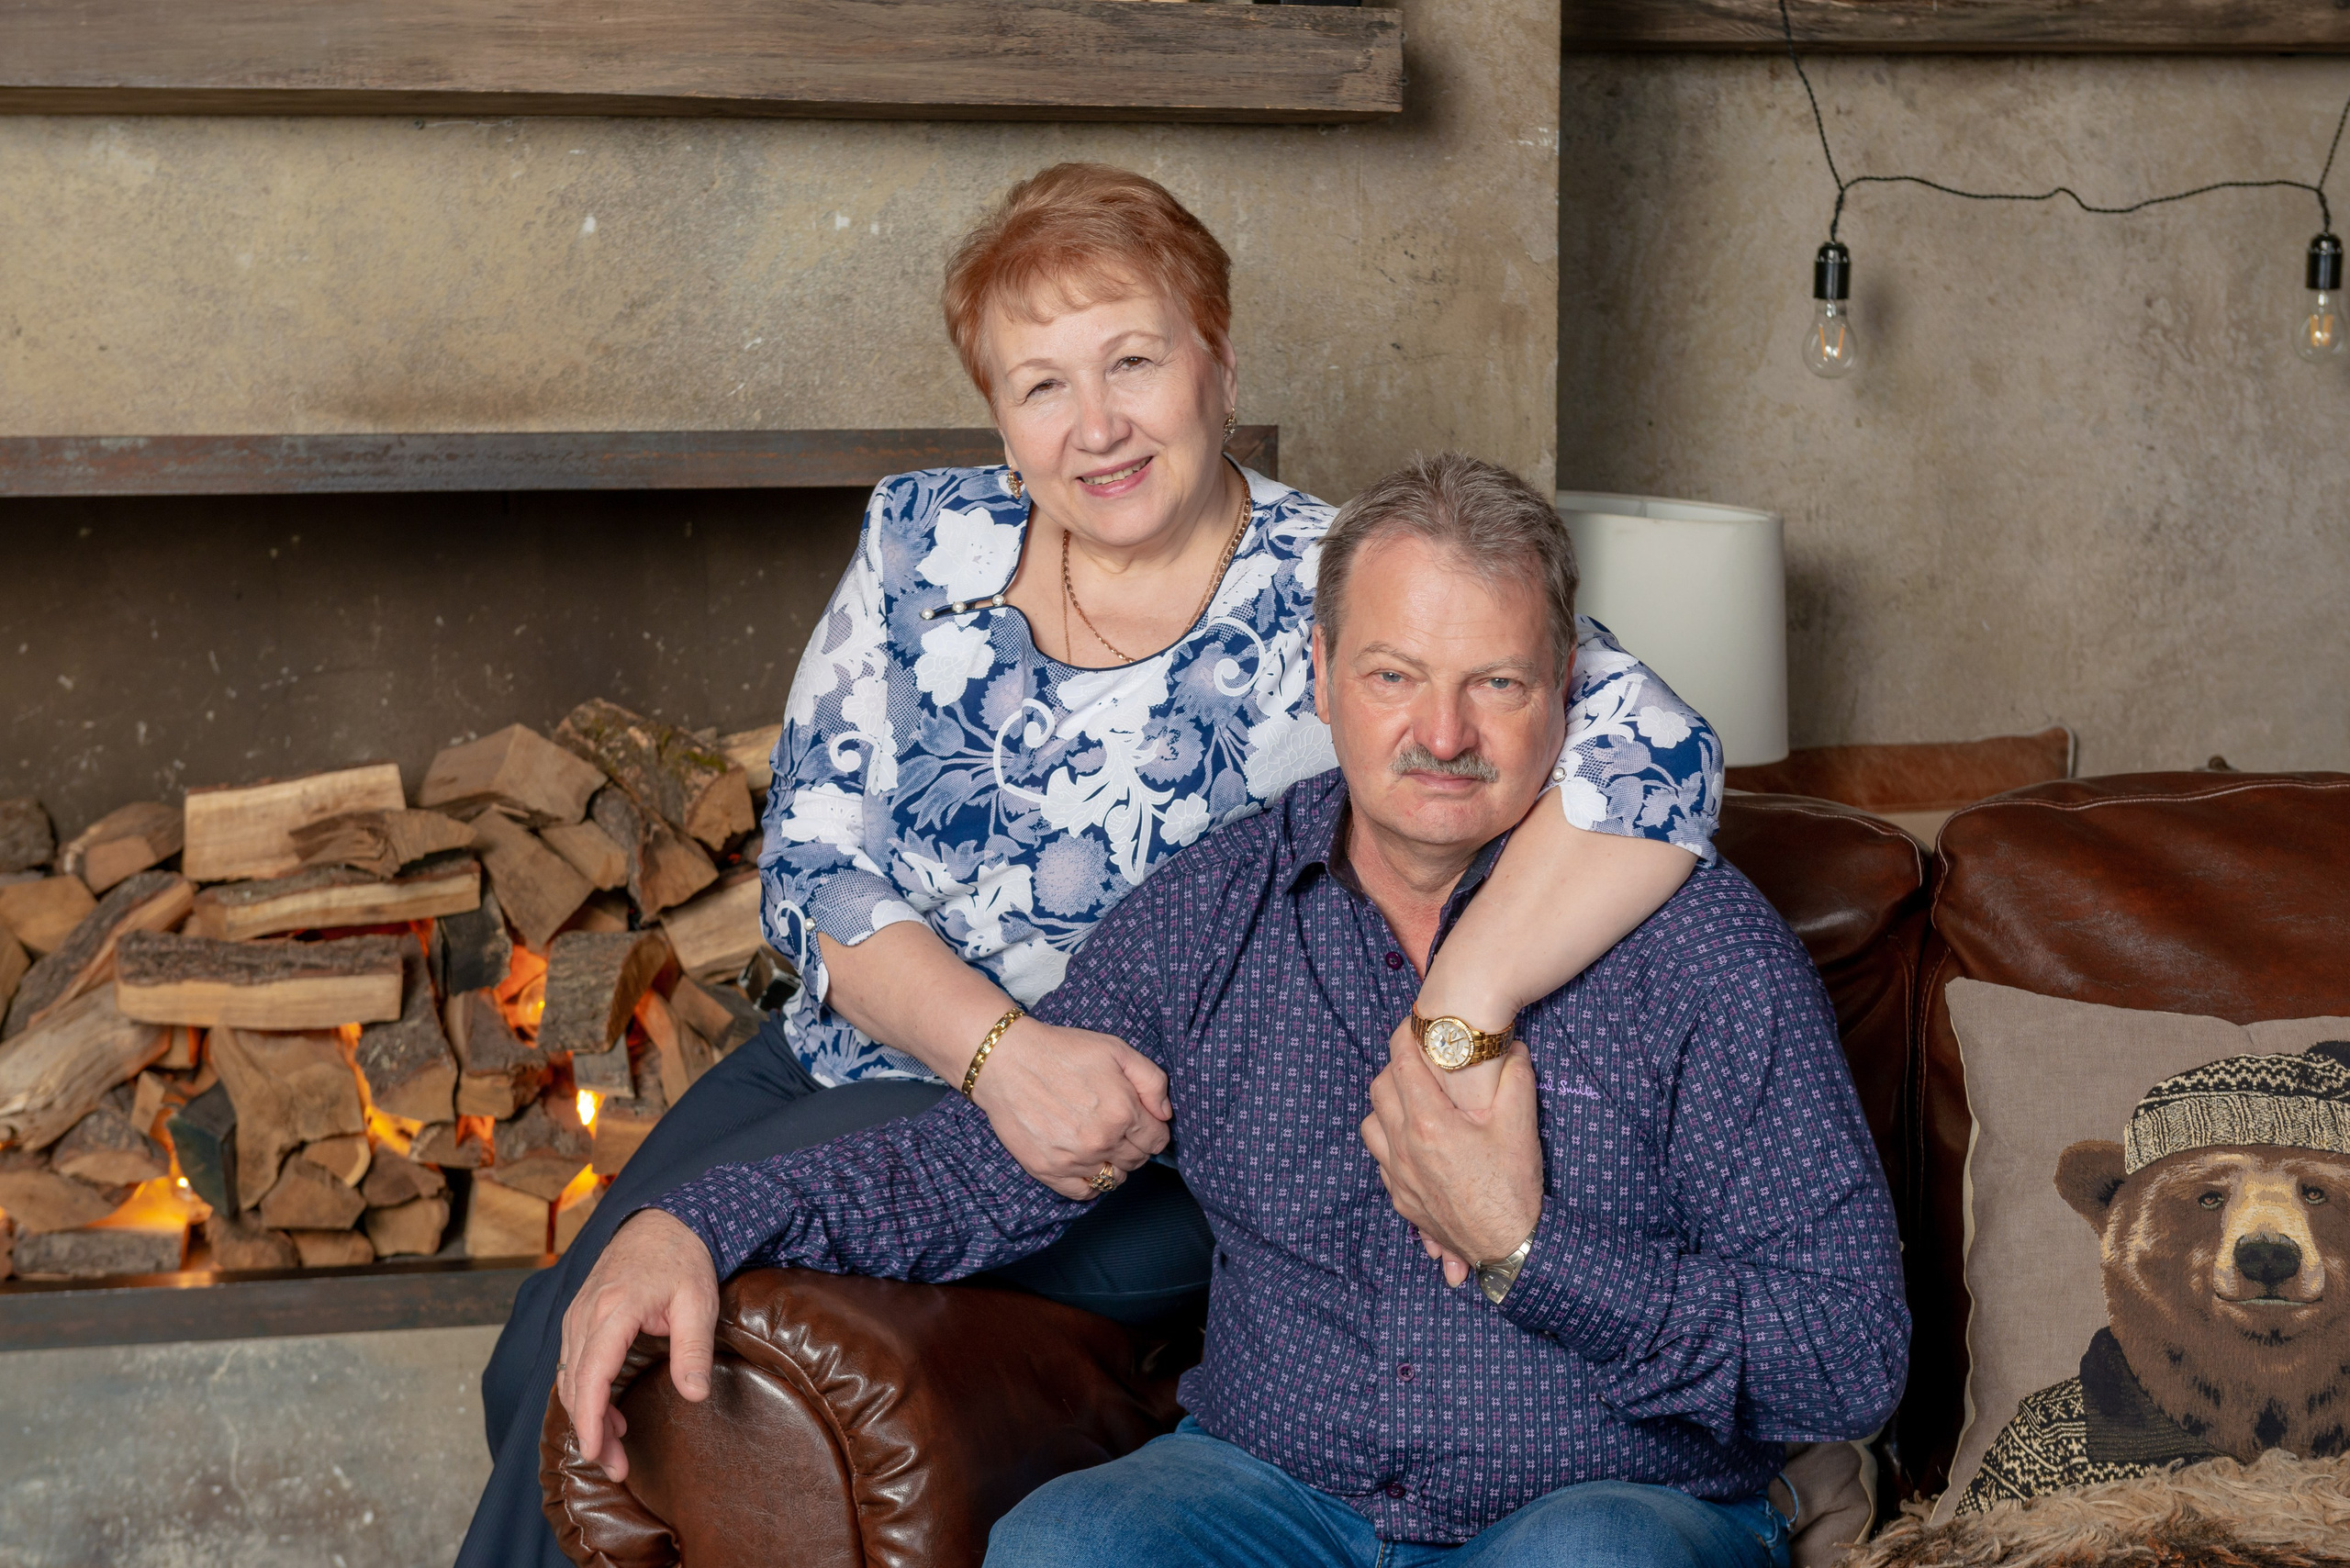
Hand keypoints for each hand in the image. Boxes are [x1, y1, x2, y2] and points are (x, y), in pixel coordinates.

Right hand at [558, 1208, 719, 1481]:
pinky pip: (572, 1363)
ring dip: (588, 1415)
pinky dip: (585, 1393)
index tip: (598, 1454)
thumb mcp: (699, 1302)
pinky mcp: (579, 1316)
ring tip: (617, 1446)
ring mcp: (577, 1314)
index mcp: (613, 1310)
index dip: (591, 1421)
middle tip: (618, 1467)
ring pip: (569, 1378)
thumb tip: (695, 1396)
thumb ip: (694, 1350)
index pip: (591, 1377)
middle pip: (576, 1385)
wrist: (664, 1221)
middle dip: (592, 1431)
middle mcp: (585, 1314)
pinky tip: (610, 1413)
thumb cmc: (684, 1260)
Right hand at [969, 1018, 1171, 1199]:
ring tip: (1101, 1142)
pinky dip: (1091, 1181)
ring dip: (1115, 1163)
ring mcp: (1074, 1160)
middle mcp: (1101, 1141)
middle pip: (1138, 1161)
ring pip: (1115, 1178)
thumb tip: (1164, 1114)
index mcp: (1123, 1112)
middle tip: (1118, 1126)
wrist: (1007, 1062)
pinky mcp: (1048, 1171)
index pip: (1158, 1140)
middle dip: (1135, 1145)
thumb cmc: (1063, 1051)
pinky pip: (1084, 1192)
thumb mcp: (1116, 1050)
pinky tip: (1085, 1162)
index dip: (1153, 1129)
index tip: (1141, 1120)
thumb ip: (1152, 1081)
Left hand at [1360, 1034, 1543, 1288]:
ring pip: (1370, 1126)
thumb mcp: (1521, 1127)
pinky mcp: (1401, 1200)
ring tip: (1413, 1103)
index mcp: (1429, 1124)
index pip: (1402, 1064)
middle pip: (1379, 1090)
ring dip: (1386, 1108)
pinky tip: (1416, 1144)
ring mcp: (1398, 1177)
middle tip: (1420, 1062)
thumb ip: (1515, 1079)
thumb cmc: (1514, 1188)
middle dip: (1395, 1068)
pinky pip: (1380, 1160)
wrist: (1510, 1249)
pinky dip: (1390, 1143)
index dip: (1406, 1037)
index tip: (1415, 1025)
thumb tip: (1512, 1048)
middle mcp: (1404, 1148)